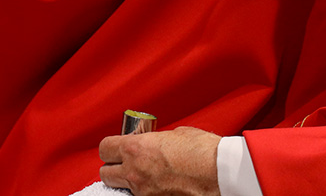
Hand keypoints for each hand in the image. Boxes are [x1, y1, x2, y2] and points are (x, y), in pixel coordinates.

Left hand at [98, 126, 220, 195]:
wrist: (221, 173)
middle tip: (124, 164)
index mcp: (135, 148)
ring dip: (126, 182)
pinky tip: (156, 186)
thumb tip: (152, 144)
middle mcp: (134, 171)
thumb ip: (154, 140)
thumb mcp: (174, 135)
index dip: (110, 148)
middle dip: (113, 168)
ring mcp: (144, 191)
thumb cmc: (202, 151)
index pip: (104, 148)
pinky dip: (144, 192)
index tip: (115, 148)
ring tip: (142, 176)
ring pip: (120, 188)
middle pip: (105, 172)